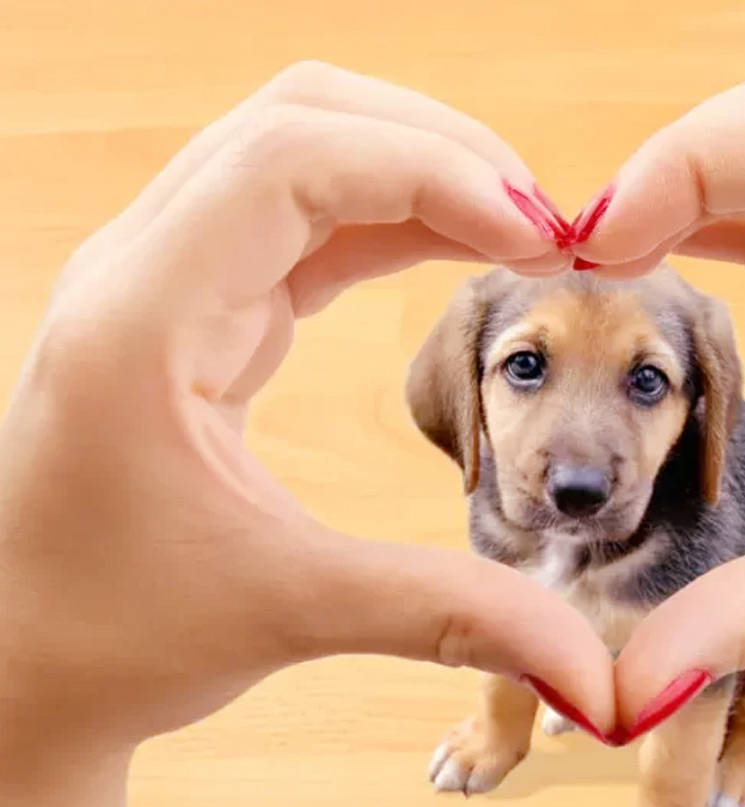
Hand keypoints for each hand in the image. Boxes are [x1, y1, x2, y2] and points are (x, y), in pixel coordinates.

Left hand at [0, 61, 613, 802]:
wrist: (23, 660)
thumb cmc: (111, 634)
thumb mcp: (285, 612)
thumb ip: (445, 614)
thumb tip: (586, 664)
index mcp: (143, 317)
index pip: (291, 160)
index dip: (431, 173)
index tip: (538, 240)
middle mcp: (145, 269)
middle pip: (301, 118)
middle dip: (438, 151)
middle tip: (544, 227)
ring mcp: (169, 277)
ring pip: (305, 152)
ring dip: (420, 174)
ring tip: (520, 236)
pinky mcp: (200, 306)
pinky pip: (307, 217)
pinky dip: (394, 218)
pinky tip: (460, 252)